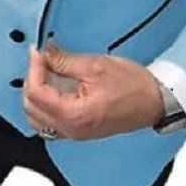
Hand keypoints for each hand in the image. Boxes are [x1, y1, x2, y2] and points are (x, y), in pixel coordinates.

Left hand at [22, 39, 164, 139]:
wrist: (154, 102)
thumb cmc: (133, 87)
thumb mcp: (96, 66)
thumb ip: (64, 61)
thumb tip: (45, 53)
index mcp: (73, 115)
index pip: (36, 93)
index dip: (34, 68)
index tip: (38, 52)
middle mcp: (70, 129)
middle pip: (31, 107)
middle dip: (32, 80)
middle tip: (41, 59)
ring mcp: (73, 133)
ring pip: (36, 117)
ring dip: (35, 94)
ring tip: (45, 73)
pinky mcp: (78, 131)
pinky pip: (49, 123)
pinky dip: (44, 106)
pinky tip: (52, 89)